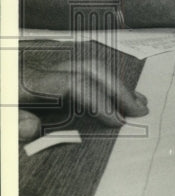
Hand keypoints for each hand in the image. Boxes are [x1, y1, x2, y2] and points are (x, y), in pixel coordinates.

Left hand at [18, 39, 148, 129]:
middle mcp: (41, 68)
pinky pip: (79, 71)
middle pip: (91, 68)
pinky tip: (111, 95)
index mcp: (29, 80)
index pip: (77, 84)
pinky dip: (100, 82)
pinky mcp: (40, 73)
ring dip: (114, 83)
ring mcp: (42, 67)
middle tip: (140, 108)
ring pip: (88, 67)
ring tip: (135, 100)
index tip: (119, 120)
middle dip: (119, 88)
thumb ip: (12, 122)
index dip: (101, 101)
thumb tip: (32, 128)